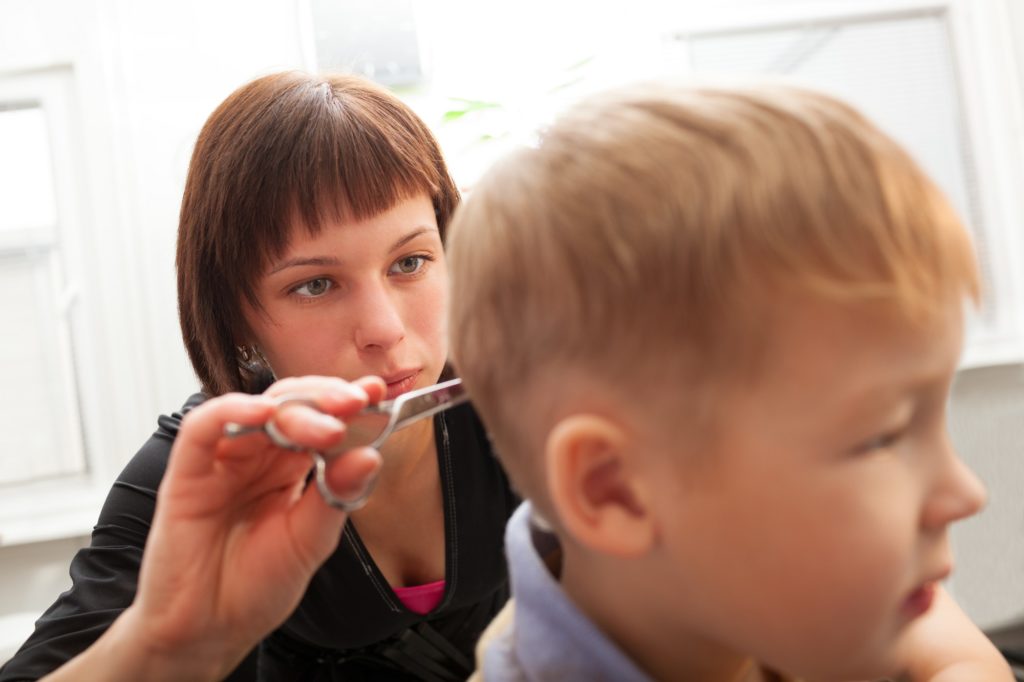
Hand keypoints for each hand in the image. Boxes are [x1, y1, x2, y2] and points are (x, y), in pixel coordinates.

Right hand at [67, 376, 385, 680]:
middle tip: (357, 403)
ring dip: (296, 408)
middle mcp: (259, 456)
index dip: (348, 403)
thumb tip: (370, 456)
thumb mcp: (311, 541)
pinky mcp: (188, 471)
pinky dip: (233, 411)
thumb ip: (336, 496)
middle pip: (293, 405)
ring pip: (258, 409)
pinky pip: (205, 426)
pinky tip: (263, 413)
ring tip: (329, 425)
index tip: (378, 393)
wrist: (209, 631)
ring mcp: (224, 460)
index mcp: (292, 468)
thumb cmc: (256, 587)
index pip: (321, 419)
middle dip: (328, 399)